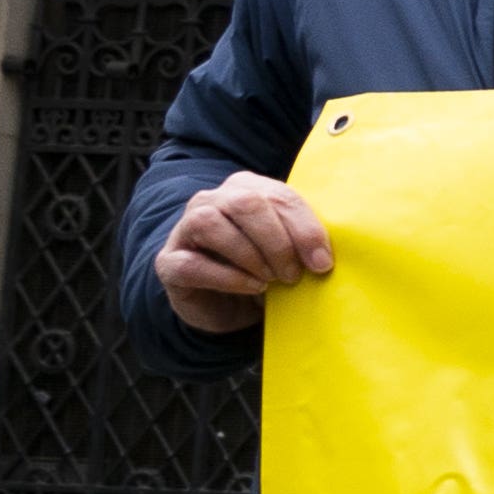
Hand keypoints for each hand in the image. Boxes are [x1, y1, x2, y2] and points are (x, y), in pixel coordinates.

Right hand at [155, 173, 330, 333]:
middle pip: (246, 203)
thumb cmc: (265, 270)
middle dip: (277, 242)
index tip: (322, 262)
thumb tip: (324, 256)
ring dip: (250, 256)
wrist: (226, 305)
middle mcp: (211, 200)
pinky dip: (228, 277)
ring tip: (271, 280)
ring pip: (211, 224)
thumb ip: (303, 240)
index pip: (279, 196)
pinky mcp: (169, 262)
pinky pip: (193, 263)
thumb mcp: (289, 251)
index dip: (304, 229)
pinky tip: (252, 288)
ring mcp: (184, 228)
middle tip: (293, 275)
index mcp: (246, 188)